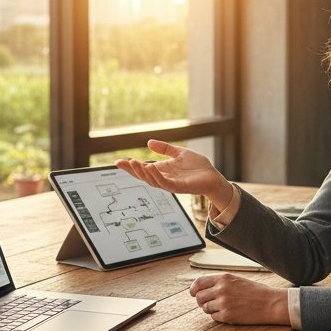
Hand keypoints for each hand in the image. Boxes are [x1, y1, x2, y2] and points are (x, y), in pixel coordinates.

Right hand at [115, 139, 235, 210]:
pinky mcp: (179, 187)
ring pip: (152, 181)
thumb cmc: (197, 167)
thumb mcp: (179, 153)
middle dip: (132, 171)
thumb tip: (149, 142)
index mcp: (162, 170)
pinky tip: (151, 167)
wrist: (212, 176)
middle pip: (143, 176)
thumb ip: (165, 148)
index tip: (118, 162)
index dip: (131, 167)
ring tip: (135, 163)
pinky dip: (157, 176)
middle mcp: (164, 178)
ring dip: (142, 173)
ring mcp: (170, 184)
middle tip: (123, 163)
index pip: (143, 169)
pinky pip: (165, 184)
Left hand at [190, 273, 288, 324]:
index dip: (193, 289)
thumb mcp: (237, 280)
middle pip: (199, 297)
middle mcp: (221, 289)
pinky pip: (214, 317)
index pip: (199, 282)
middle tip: (207, 303)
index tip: (193, 293)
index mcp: (224, 278)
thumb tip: (202, 288)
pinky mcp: (227, 316)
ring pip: (205, 308)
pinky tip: (229, 313)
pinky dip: (218, 316)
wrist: (271, 303)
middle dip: (201, 301)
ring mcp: (224, 303)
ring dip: (210, 309)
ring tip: (222, 308)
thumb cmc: (255, 291)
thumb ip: (220, 282)